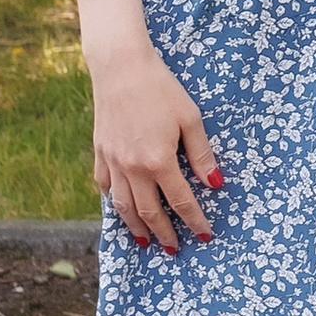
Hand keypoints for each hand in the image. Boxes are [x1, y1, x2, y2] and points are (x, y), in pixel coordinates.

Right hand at [89, 40, 221, 251]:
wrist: (120, 67)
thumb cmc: (161, 88)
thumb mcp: (190, 118)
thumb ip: (202, 155)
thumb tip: (215, 184)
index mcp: (158, 161)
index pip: (181, 201)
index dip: (194, 220)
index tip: (204, 235)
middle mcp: (132, 168)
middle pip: (149, 211)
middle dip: (164, 233)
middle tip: (173, 249)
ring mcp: (112, 161)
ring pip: (122, 205)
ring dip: (135, 226)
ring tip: (145, 240)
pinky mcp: (99, 151)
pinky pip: (104, 185)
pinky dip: (112, 201)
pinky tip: (120, 207)